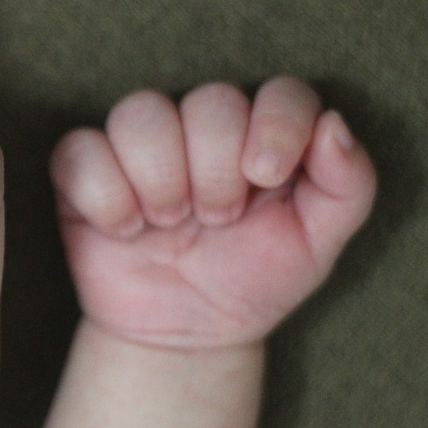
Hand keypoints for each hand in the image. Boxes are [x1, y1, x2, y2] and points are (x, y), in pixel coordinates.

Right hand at [51, 77, 374, 348]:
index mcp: (262, 135)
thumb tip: (333, 125)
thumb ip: (348, 186)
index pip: (280, 92)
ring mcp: (137, 148)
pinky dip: (104, 193)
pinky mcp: (83, 172)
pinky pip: (79, 150)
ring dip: (161, 177)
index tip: (266, 178)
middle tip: (217, 220)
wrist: (185, 335)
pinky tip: (125, 229)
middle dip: (217, 169)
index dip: (276, 125)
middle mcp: (200, 129)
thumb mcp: (317, 245)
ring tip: (168, 224)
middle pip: (209, 101)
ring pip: (140, 112)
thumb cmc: (251, 281)